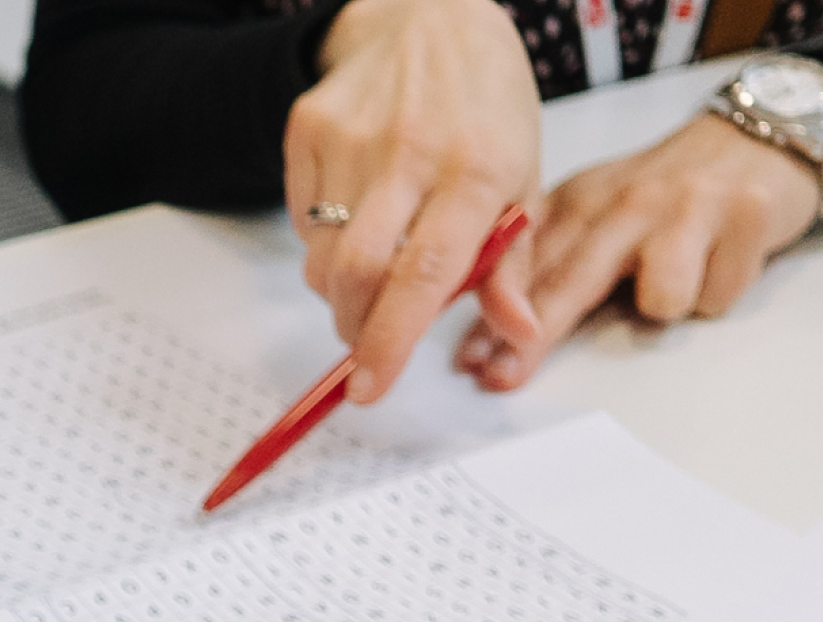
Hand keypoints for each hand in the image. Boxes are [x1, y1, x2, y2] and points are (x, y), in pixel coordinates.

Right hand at [287, 0, 541, 401]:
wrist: (429, 16)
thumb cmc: (484, 107)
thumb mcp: (522, 179)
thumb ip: (511, 264)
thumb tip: (517, 334)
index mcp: (479, 168)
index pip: (425, 273)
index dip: (392, 340)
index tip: (371, 385)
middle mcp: (411, 149)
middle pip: (357, 273)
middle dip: (355, 328)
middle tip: (368, 344)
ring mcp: (351, 135)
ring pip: (321, 255)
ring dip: (341, 288)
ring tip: (374, 264)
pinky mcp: (307, 127)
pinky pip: (301, 221)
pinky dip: (323, 241)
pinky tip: (355, 214)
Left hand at [456, 114, 822, 390]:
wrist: (757, 138)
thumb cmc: (669, 194)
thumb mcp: (599, 216)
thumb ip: (552, 265)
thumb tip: (491, 336)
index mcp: (578, 202)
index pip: (525, 266)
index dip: (491, 318)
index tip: (469, 361)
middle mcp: (623, 201)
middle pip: (570, 281)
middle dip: (534, 337)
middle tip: (504, 376)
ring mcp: (684, 206)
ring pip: (659, 297)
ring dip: (668, 306)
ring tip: (680, 279)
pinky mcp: (744, 215)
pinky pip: (715, 294)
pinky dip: (717, 293)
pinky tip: (721, 261)